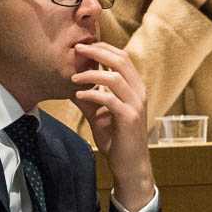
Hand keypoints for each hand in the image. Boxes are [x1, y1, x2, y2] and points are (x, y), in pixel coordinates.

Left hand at [69, 42, 154, 211]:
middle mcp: (139, 92)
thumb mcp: (100, 114)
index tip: (84, 46)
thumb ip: (90, 98)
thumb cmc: (117, 139)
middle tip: (77, 49)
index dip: (103, 48)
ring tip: (73, 78)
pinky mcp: (129, 118)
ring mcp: (136, 104)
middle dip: (97, 51)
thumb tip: (72, 84)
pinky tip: (78, 96)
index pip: (122, 58)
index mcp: (135, 87)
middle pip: (120, 60)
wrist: (129, 165)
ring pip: (114, 77)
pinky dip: (92, 94)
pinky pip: (109, 99)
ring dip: (91, 74)